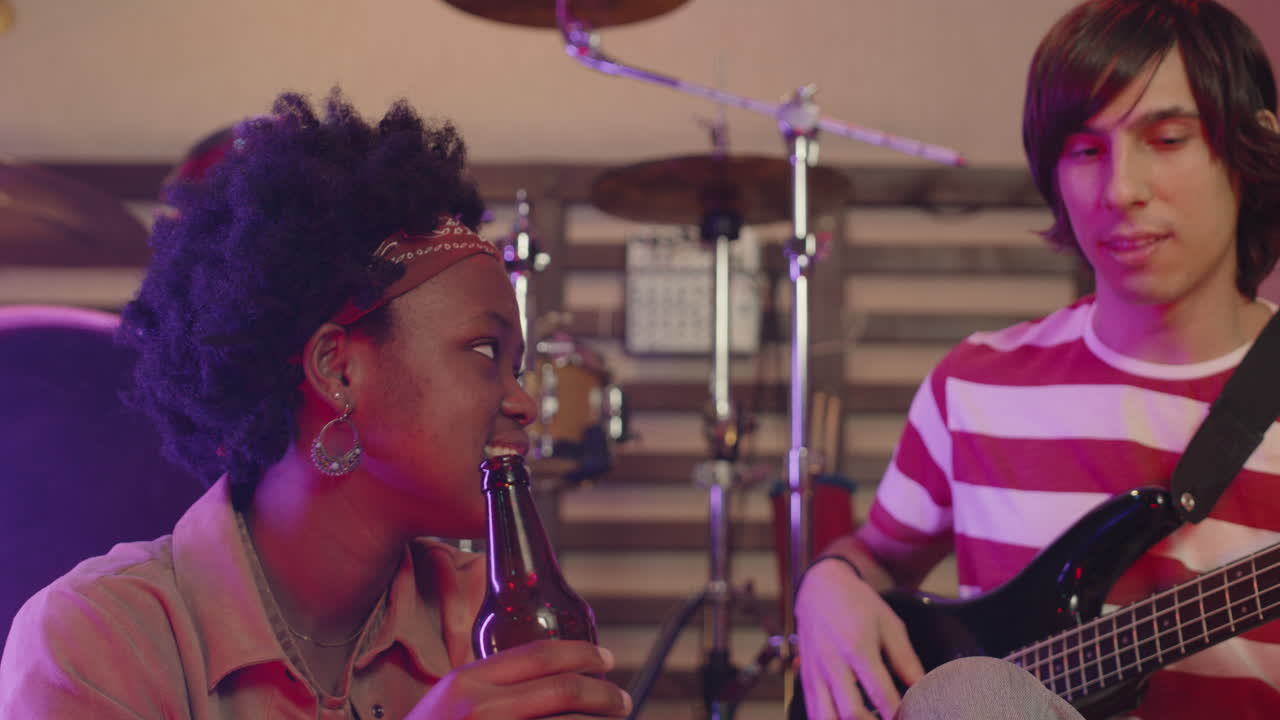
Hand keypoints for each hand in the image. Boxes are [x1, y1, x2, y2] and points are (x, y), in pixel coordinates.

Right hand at [407, 639, 631, 719]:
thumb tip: (547, 677)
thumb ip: (490, 686)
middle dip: (604, 694)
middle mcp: (480, 708)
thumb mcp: (449, 702)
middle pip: (564, 691)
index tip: (605, 659)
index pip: (539, 655)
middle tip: (622, 701)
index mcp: (467, 682)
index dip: (582, 654)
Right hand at [794, 558, 924, 719]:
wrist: (820, 586)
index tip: (912, 716)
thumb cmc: (859, 604)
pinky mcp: (804, 677)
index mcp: (858, 647)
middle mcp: (832, 663)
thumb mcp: (889, 624)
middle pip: (852, 713)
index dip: (899, 714)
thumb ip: (905, 659)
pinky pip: (813, 712)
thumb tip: (923, 688)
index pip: (882, 694)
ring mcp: (815, 672)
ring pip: (825, 719)